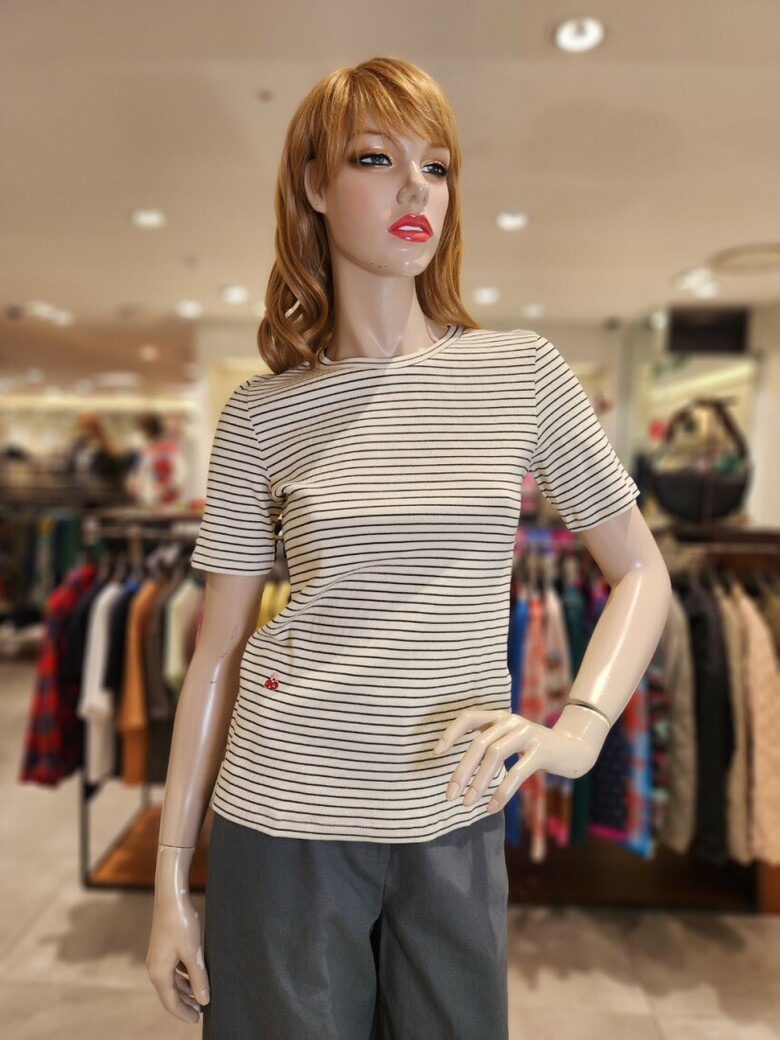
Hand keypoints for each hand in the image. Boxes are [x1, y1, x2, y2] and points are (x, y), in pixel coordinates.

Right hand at [147, 847, 209, 1023]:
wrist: (171, 896)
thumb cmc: (181, 924)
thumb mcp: (193, 953)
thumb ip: (198, 978)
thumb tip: (203, 1001)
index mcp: (159, 973)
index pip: (171, 1002)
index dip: (184, 1013)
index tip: (197, 1020)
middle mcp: (154, 967)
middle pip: (170, 993)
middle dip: (185, 1003)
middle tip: (200, 1011)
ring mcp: (158, 957)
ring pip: (171, 981)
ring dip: (184, 990)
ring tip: (199, 995)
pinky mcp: (163, 947)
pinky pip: (172, 969)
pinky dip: (183, 977)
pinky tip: (194, 975)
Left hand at [433, 703, 609, 812]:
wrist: (573, 749)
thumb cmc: (534, 750)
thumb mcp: (510, 741)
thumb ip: (490, 746)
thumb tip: (462, 772)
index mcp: (499, 717)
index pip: (468, 717)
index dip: (451, 733)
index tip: (437, 754)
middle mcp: (511, 721)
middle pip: (479, 743)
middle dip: (461, 771)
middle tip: (450, 795)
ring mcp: (527, 733)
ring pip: (495, 756)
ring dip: (478, 782)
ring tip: (468, 804)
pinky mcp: (541, 750)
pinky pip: (516, 772)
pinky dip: (501, 792)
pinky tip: (492, 807)